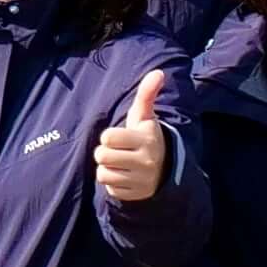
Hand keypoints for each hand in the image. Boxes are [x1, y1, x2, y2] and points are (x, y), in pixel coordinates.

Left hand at [91, 68, 176, 204]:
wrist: (164, 168)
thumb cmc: (146, 137)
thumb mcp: (145, 117)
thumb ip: (147, 94)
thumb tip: (158, 72)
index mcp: (145, 139)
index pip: (107, 137)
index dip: (109, 136)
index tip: (120, 137)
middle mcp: (146, 161)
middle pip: (102, 156)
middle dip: (105, 152)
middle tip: (118, 151)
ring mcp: (141, 180)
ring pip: (103, 174)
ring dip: (107, 168)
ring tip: (120, 163)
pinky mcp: (135, 194)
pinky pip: (109, 189)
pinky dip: (113, 183)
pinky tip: (124, 176)